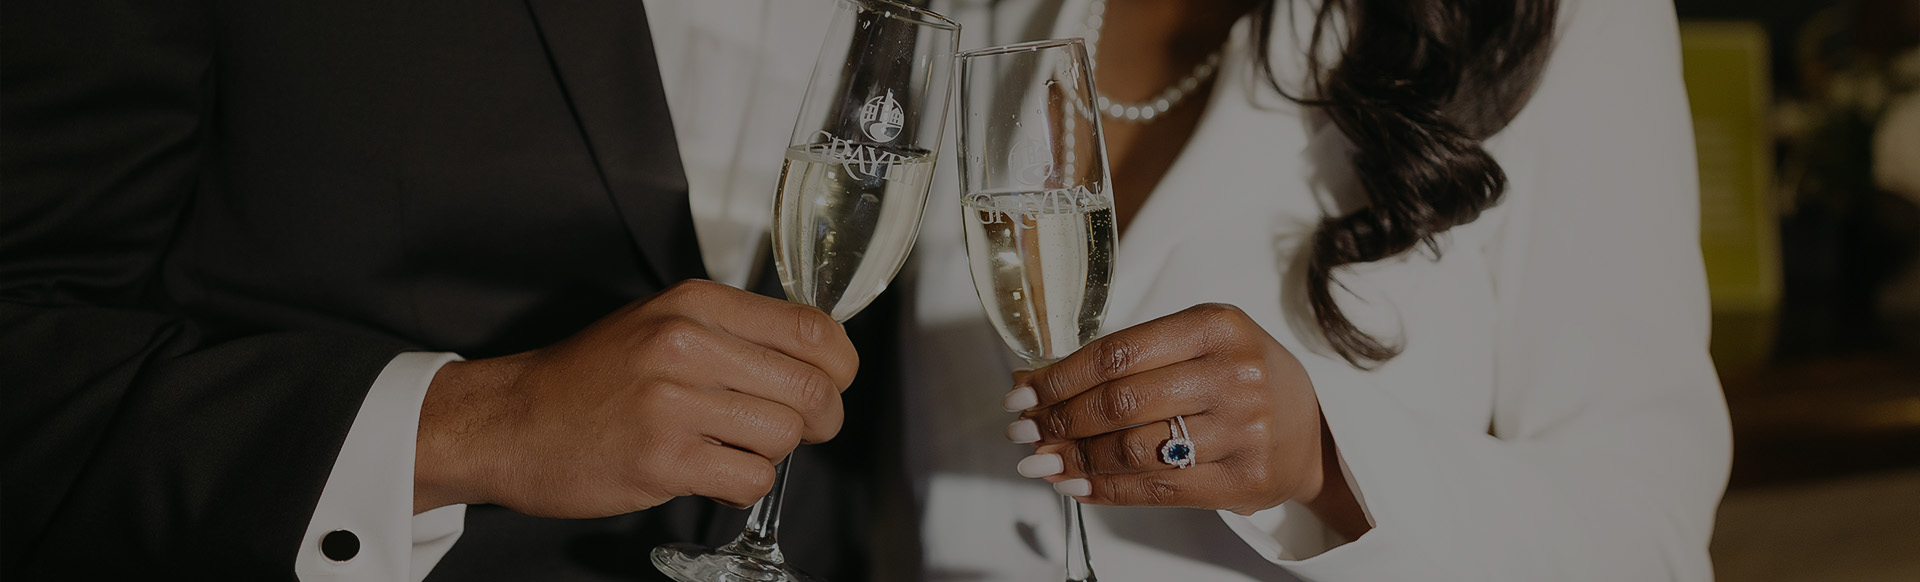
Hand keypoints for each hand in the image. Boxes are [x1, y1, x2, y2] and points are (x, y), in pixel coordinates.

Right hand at [412, 280, 856, 516]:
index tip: (834, 383)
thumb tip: (818, 357)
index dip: (841, 366)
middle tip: (801, 429)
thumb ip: (736, 332)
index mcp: (695, 303)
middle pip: (811, 388)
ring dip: (770, 453)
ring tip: (731, 447)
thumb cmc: (592, 378)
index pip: (813, 330)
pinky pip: (750, 480)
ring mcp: (672, 403)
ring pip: (784, 437)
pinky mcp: (661, 458)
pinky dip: (743, 486)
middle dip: (821, 418)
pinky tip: (712, 474)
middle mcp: (686, 344)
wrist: (511, 421)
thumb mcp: (663, 323)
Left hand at [1004, 304, 1365, 533]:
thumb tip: (1037, 381)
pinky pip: (1155, 489)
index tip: (1023, 392)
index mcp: (1217, 325)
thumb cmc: (1242, 377)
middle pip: (1119, 402)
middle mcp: (1234, 374)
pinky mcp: (1242, 480)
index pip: (1117, 353)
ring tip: (1040, 460)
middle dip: (1058, 419)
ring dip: (1073, 458)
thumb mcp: (1201, 341)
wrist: (1312, 431)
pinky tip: (1075, 483)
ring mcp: (1242, 430)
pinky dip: (1104, 489)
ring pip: (1132, 449)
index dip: (1059, 377)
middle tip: (1023, 430)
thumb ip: (1131, 355)